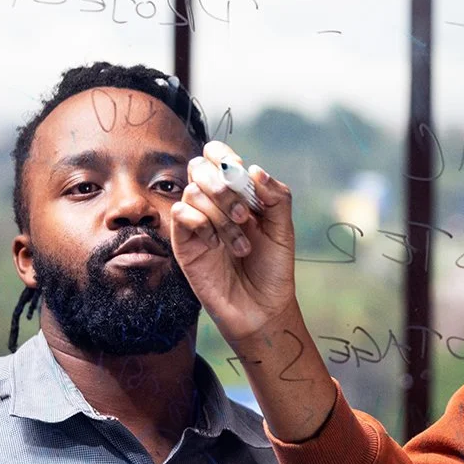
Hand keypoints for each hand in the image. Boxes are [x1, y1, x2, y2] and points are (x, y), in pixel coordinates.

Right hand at [170, 141, 297, 342]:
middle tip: (244, 216)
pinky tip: (217, 245)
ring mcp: (197, 222)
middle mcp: (214, 204)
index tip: (241, 175)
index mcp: (238, 194)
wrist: (262, 308)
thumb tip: (255, 170)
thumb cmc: (273, 269)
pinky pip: (180, 213)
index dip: (224, 155)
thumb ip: (276, 197)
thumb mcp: (283, 230)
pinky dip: (201, 223)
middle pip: (200, 167)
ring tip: (240, 245)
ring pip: (193, 192)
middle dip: (223, 187)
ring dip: (220, 215)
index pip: (218, 156)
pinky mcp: (184, 242)